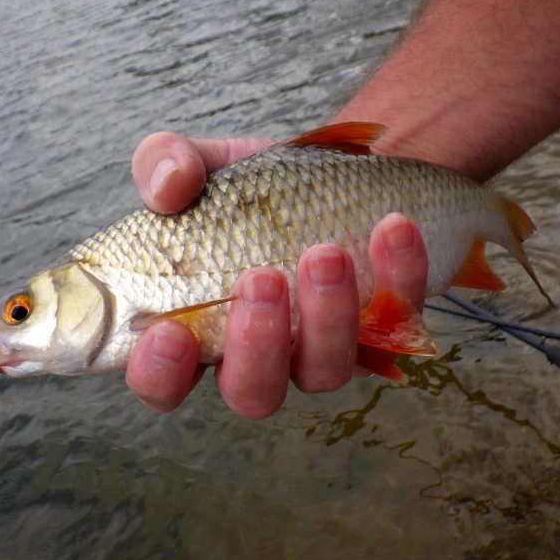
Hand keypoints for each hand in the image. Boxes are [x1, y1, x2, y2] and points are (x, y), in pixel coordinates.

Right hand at [126, 132, 428, 418]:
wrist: (331, 174)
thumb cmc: (252, 190)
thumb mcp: (201, 166)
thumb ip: (164, 166)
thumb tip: (168, 186)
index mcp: (198, 330)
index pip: (165, 383)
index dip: (161, 374)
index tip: (169, 331)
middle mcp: (261, 356)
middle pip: (253, 394)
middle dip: (258, 347)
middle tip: (261, 279)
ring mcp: (323, 350)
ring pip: (326, 371)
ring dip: (327, 317)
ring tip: (326, 253)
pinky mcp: (384, 329)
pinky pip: (397, 320)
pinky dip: (398, 274)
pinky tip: (393, 226)